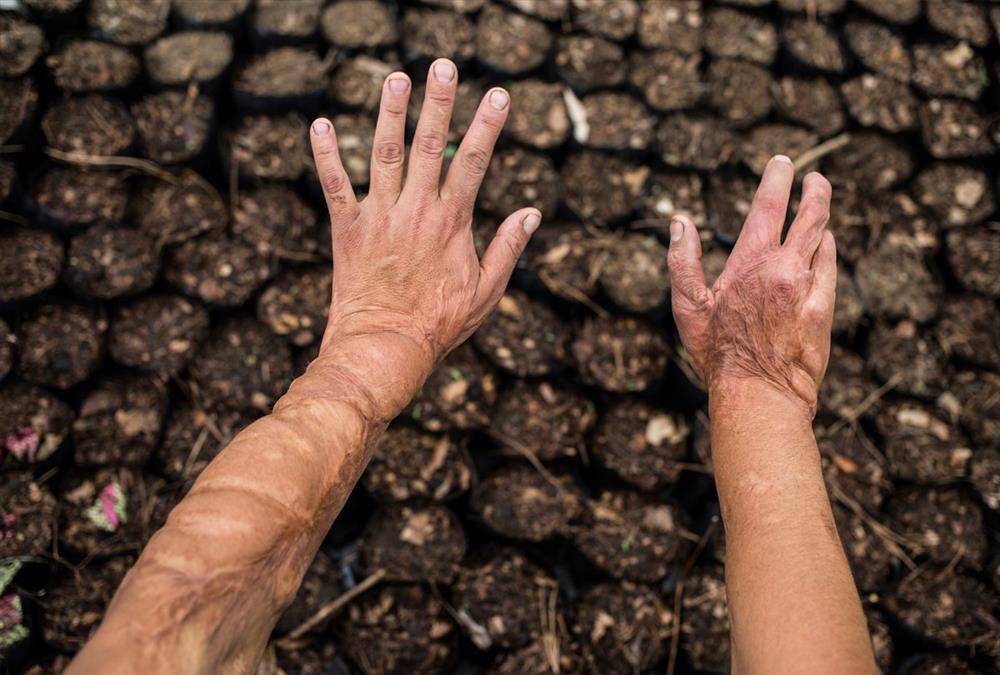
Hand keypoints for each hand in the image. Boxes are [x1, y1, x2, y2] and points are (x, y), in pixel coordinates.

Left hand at [296, 59, 539, 420]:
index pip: (474, 161)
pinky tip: (320, 123)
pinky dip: (326, 154)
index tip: (498, 94)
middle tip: (443, 65)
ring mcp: (380, 215)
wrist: (384, 347)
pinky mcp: (347, 229)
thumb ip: (508, 249)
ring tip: (396, 77)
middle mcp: (416, 209)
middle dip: (439, 102)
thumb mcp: (486, 292)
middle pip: (430, 144)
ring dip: (390, 112)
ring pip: (384, 152)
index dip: (487, 125)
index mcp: (452, 221)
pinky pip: (334, 184)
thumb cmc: (439, 324)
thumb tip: (531, 214)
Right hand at [667, 156, 836, 416]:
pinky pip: (830, 268)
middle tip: (815, 178)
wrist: (760, 393)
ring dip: (822, 221)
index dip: (778, 179)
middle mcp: (786, 268)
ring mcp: (810, 287)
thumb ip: (682, 261)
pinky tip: (824, 248)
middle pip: (812, 215)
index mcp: (751, 262)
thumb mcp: (688, 308)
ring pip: (824, 240)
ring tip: (818, 212)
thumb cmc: (718, 354)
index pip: (770, 206)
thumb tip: (679, 222)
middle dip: (815, 191)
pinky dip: (827, 252)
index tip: (783, 163)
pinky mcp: (825, 308)